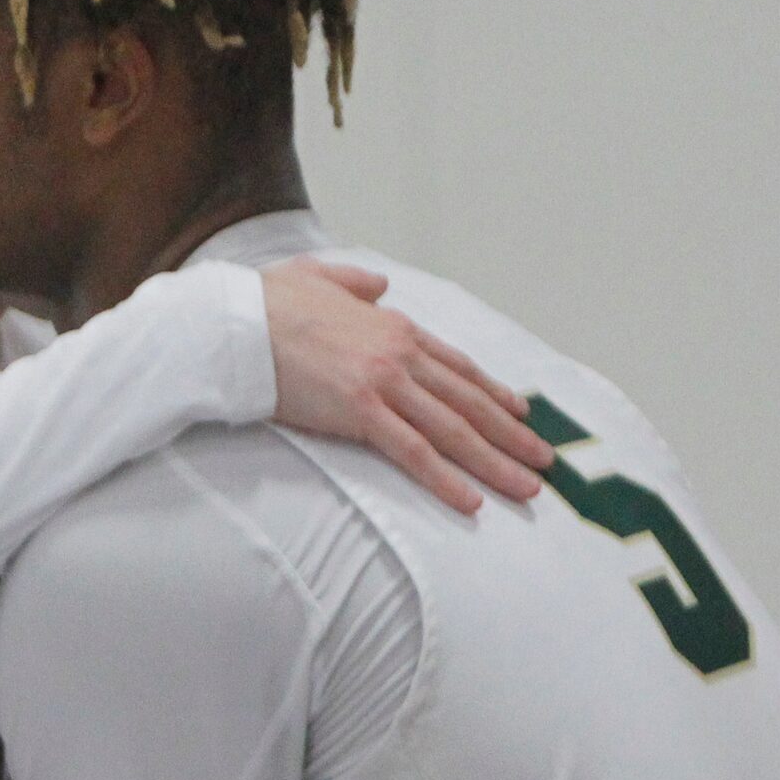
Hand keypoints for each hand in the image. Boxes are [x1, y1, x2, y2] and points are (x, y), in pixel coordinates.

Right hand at [260, 256, 553, 513]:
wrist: (236, 320)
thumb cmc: (265, 302)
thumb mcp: (317, 277)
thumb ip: (353, 282)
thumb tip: (377, 286)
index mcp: (392, 326)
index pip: (456, 366)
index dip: (492, 393)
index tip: (519, 414)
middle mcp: (399, 353)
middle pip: (467, 402)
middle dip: (510, 435)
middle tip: (542, 461)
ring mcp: (384, 383)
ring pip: (452, 430)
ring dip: (494, 463)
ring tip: (525, 489)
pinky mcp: (360, 411)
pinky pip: (413, 453)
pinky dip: (445, 480)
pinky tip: (470, 502)